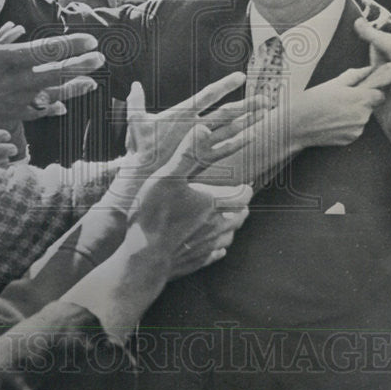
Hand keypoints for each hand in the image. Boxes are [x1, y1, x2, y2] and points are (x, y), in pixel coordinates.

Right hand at [0, 0, 103, 151]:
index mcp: (8, 60)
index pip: (47, 51)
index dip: (71, 45)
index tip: (90, 41)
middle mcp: (17, 82)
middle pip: (57, 73)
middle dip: (81, 65)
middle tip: (101, 59)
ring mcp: (16, 102)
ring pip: (52, 95)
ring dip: (74, 89)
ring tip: (93, 83)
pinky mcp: (10, 115)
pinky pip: (37, 112)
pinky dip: (52, 109)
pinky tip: (63, 108)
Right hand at [124, 72, 266, 175]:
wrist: (143, 178)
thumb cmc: (140, 150)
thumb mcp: (136, 124)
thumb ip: (135, 103)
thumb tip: (134, 85)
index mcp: (181, 115)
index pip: (207, 95)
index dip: (225, 85)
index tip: (241, 76)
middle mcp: (195, 128)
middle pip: (226, 113)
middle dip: (247, 105)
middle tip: (265, 98)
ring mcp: (201, 144)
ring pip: (230, 130)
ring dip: (249, 121)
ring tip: (265, 113)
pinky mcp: (204, 159)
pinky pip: (226, 149)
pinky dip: (240, 142)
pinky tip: (253, 135)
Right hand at [127, 125, 251, 279]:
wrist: (144, 259)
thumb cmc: (155, 215)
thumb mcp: (168, 177)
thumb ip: (188, 154)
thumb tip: (204, 128)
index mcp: (212, 202)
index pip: (242, 194)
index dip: (246, 188)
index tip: (245, 183)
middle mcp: (216, 225)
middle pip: (240, 216)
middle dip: (241, 207)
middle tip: (238, 199)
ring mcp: (208, 246)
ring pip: (229, 236)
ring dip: (231, 227)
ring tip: (226, 219)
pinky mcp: (197, 261)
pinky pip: (214, 255)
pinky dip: (217, 248)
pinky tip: (213, 247)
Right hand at [286, 65, 385, 150]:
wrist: (296, 125)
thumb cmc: (312, 101)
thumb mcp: (333, 83)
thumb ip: (355, 76)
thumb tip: (369, 69)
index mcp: (361, 98)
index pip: (380, 94)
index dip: (371, 91)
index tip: (360, 90)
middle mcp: (363, 115)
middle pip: (370, 107)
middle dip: (360, 102)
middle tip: (340, 99)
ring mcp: (357, 130)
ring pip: (362, 118)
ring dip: (353, 114)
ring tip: (333, 111)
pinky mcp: (350, 139)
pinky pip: (354, 129)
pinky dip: (346, 125)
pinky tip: (331, 121)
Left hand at [354, 17, 390, 180]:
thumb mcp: (382, 89)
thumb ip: (378, 72)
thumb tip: (369, 52)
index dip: (375, 37)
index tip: (359, 24)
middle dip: (373, 35)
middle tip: (357, 24)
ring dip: (372, 66)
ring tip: (359, 66)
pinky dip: (378, 78)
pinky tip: (368, 84)